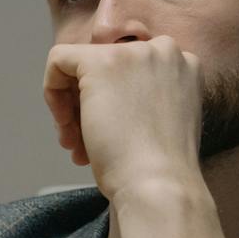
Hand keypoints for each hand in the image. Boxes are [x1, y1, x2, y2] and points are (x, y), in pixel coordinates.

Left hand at [43, 36, 201, 200]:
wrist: (158, 187)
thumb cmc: (159, 171)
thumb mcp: (161, 123)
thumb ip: (144, 99)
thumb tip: (107, 95)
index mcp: (186, 65)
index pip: (133, 69)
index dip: (115, 100)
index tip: (111, 132)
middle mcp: (164, 50)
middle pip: (107, 65)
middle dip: (89, 104)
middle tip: (84, 143)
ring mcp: (133, 53)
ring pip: (82, 66)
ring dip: (73, 107)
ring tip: (76, 146)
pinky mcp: (100, 62)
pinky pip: (59, 60)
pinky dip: (52, 92)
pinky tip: (65, 126)